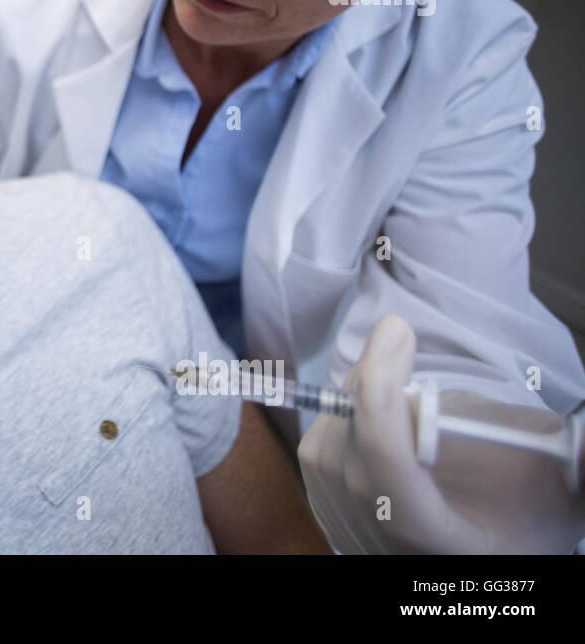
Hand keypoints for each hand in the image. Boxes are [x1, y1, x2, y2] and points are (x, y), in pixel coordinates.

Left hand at [297, 314, 584, 552]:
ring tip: (394, 366)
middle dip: (370, 384)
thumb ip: (573, 459)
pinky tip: (379, 398)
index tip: (395, 337)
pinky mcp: (329, 509)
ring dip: (355, 393)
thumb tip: (583, 440)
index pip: (387, 477)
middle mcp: (380, 542)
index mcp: (437, 541)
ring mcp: (347, 529)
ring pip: (326, 448)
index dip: (381, 409)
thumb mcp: (561, 488)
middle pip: (349, 457)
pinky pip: (318, 450)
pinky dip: (343, 410)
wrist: (489, 541)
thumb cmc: (527, 512)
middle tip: (397, 334)